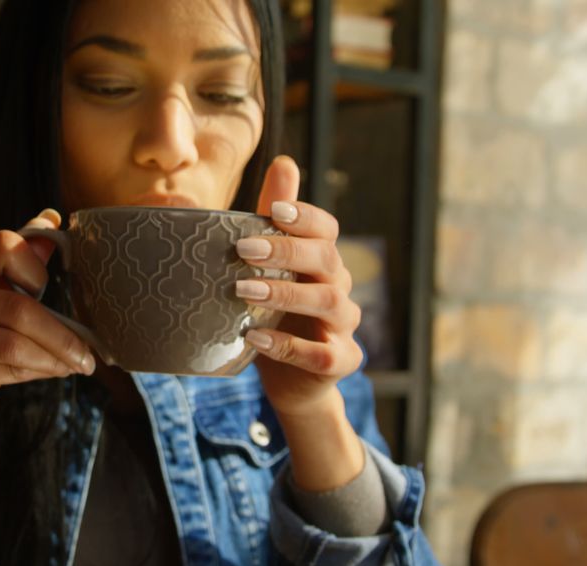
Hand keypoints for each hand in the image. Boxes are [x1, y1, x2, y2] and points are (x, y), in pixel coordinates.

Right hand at [0, 208, 94, 456]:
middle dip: (62, 332)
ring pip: (14, 340)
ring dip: (55, 355)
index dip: (35, 267)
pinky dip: (39, 370)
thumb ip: (17, 267)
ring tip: (76, 365)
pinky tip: (53, 373)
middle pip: (16, 304)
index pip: (2, 245)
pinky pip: (6, 366)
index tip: (49, 292)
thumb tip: (51, 220)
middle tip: (89, 353)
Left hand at [239, 156, 362, 417]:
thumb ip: (272, 221)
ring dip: (286, 293)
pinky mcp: (338, 363)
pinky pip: (320, 353)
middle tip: (243, 249)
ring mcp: (343, 328)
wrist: (292, 382)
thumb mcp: (270, 269)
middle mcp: (339, 288)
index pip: (326, 228)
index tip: (273, 209)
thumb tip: (283, 162)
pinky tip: (254, 336)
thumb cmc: (278, 316)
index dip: (304, 216)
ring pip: (330, 302)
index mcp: (323, 262)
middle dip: (287, 250)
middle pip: (327, 258)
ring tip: (243, 289)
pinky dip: (288, 345)